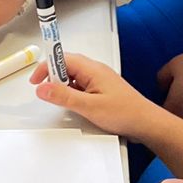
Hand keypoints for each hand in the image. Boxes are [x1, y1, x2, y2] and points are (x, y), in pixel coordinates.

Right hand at [31, 51, 156, 139]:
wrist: (147, 124)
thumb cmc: (125, 113)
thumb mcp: (89, 106)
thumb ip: (64, 96)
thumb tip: (42, 88)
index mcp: (92, 69)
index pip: (62, 58)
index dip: (46, 67)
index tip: (35, 80)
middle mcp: (95, 71)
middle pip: (66, 66)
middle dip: (52, 77)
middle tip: (45, 92)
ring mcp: (98, 80)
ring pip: (73, 77)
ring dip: (63, 87)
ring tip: (61, 102)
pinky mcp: (101, 90)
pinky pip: (80, 86)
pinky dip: (72, 94)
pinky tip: (74, 106)